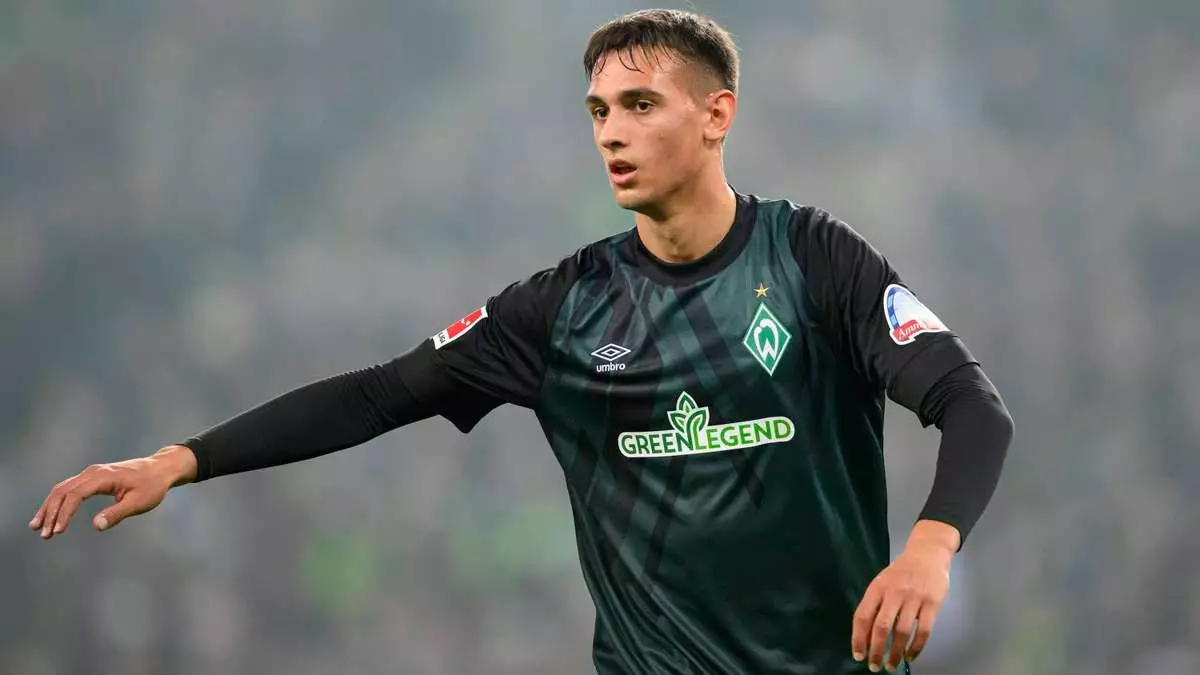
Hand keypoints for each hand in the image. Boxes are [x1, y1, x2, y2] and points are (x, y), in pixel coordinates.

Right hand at [29, 445, 197, 539]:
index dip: (65, 513)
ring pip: (62, 489)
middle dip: (51, 513)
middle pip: (63, 491)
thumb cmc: (152, 486)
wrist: (160, 469)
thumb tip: (96, 526)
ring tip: (37, 528)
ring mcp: (91, 473)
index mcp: (104, 477)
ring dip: (49, 508)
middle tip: (44, 535)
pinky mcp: (92, 477)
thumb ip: (117, 513)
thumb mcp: (139, 502)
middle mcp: (93, 472)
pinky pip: (68, 488)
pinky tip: (50, 516)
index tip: (58, 532)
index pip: (75, 494)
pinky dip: (57, 502)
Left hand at [851, 522, 957, 671]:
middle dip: (876, 649)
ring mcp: (914, 598)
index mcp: (878, 587)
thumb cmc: (902, 571)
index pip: (863, 615)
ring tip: (891, 665)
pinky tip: (910, 656)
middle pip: (881, 626)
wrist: (928, 553)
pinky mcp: (933, 603)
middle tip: (874, 666)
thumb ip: (875, 603)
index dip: (858, 637)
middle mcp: (894, 592)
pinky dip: (916, 647)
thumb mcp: (883, 581)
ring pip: (902, 631)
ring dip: (896, 652)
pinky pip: (924, 631)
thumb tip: (865, 634)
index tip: (858, 655)